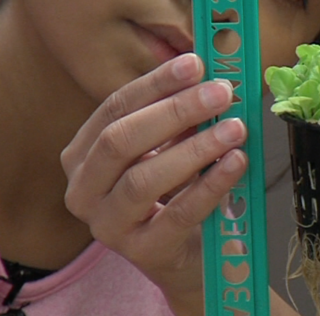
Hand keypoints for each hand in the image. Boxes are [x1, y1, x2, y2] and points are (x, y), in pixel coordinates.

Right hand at [61, 53, 247, 311]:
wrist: (185, 256)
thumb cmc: (173, 192)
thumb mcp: (169, 147)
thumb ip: (179, 115)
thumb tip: (210, 75)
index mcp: (82, 154)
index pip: (114, 108)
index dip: (155, 83)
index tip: (195, 63)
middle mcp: (83, 190)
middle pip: (120, 140)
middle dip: (174, 111)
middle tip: (219, 92)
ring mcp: (108, 225)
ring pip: (144, 178)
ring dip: (195, 148)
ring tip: (235, 128)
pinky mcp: (141, 252)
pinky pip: (177, 214)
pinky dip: (210, 185)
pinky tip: (236, 162)